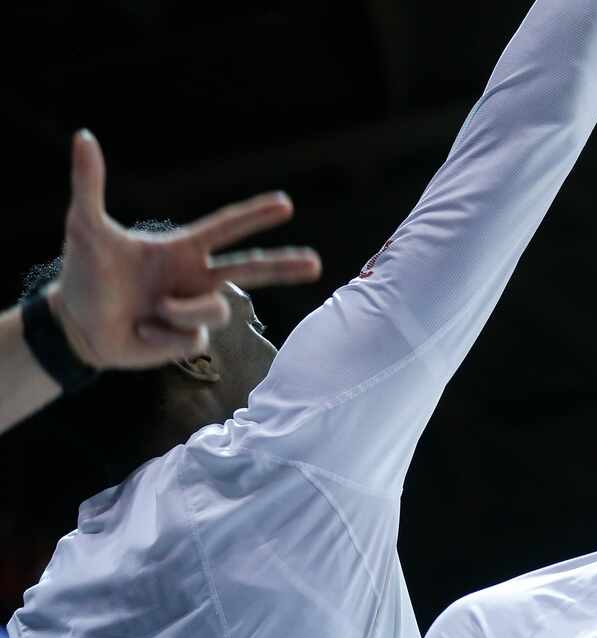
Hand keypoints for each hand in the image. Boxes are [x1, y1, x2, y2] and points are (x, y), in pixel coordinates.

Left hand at [49, 129, 321, 367]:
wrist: (79, 326)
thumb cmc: (85, 274)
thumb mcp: (85, 229)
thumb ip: (89, 185)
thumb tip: (84, 137)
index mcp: (182, 249)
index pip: (225, 228)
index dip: (255, 216)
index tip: (285, 205)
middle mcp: (197, 277)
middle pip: (251, 270)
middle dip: (284, 266)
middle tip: (317, 264)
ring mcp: (197, 310)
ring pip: (215, 310)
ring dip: (180, 311)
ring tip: (150, 311)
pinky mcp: (191, 340)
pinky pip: (193, 338)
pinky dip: (162, 336)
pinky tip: (143, 332)